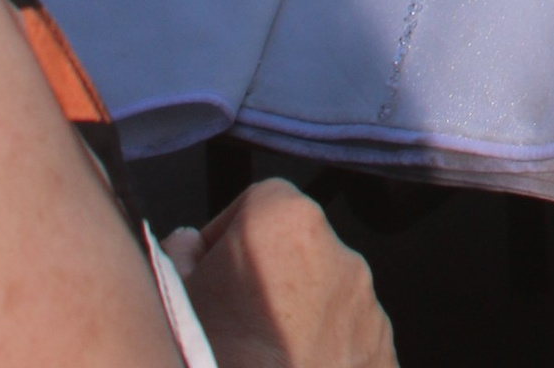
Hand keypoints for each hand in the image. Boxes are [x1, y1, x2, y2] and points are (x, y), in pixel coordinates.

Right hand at [166, 181, 395, 367]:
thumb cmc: (207, 356)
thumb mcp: (169, 299)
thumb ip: (181, 255)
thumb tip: (194, 245)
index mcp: (289, 220)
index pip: (260, 202)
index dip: (230, 236)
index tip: (209, 275)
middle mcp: (342, 253)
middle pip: (299, 252)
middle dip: (270, 280)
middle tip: (234, 329)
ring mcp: (369, 308)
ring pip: (329, 300)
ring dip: (302, 321)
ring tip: (265, 365)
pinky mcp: (384, 357)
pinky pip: (351, 346)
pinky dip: (328, 360)